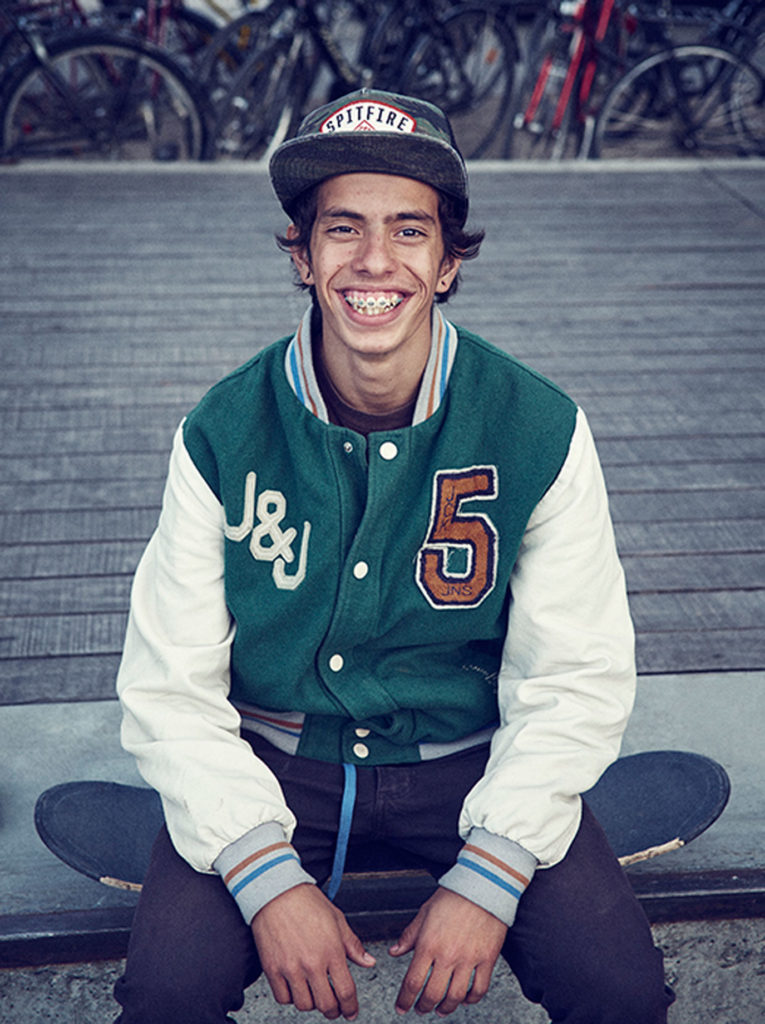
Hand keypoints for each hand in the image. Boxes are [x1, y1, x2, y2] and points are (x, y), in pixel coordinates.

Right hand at [251, 883, 375, 1019]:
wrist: (275, 892)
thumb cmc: (306, 902)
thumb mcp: (337, 919)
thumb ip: (353, 945)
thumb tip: (369, 962)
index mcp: (332, 951)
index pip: (346, 991)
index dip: (351, 1007)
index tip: (351, 1012)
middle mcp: (312, 964)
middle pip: (326, 1005)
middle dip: (334, 1011)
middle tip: (336, 1008)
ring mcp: (291, 968)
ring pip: (304, 1005)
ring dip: (312, 1004)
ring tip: (315, 994)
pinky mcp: (272, 969)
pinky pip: (283, 998)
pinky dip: (291, 998)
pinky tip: (296, 988)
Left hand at [389, 888, 506, 1016]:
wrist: (483, 887)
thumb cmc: (453, 897)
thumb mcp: (425, 913)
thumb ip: (409, 936)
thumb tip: (394, 951)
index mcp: (429, 944)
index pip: (412, 982)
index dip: (404, 1000)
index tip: (401, 1007)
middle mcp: (448, 955)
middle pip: (433, 994)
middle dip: (423, 1007)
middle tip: (420, 1009)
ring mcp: (469, 959)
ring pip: (456, 996)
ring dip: (446, 1008)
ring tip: (440, 1009)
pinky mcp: (487, 959)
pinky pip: (479, 989)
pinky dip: (471, 999)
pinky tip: (465, 999)